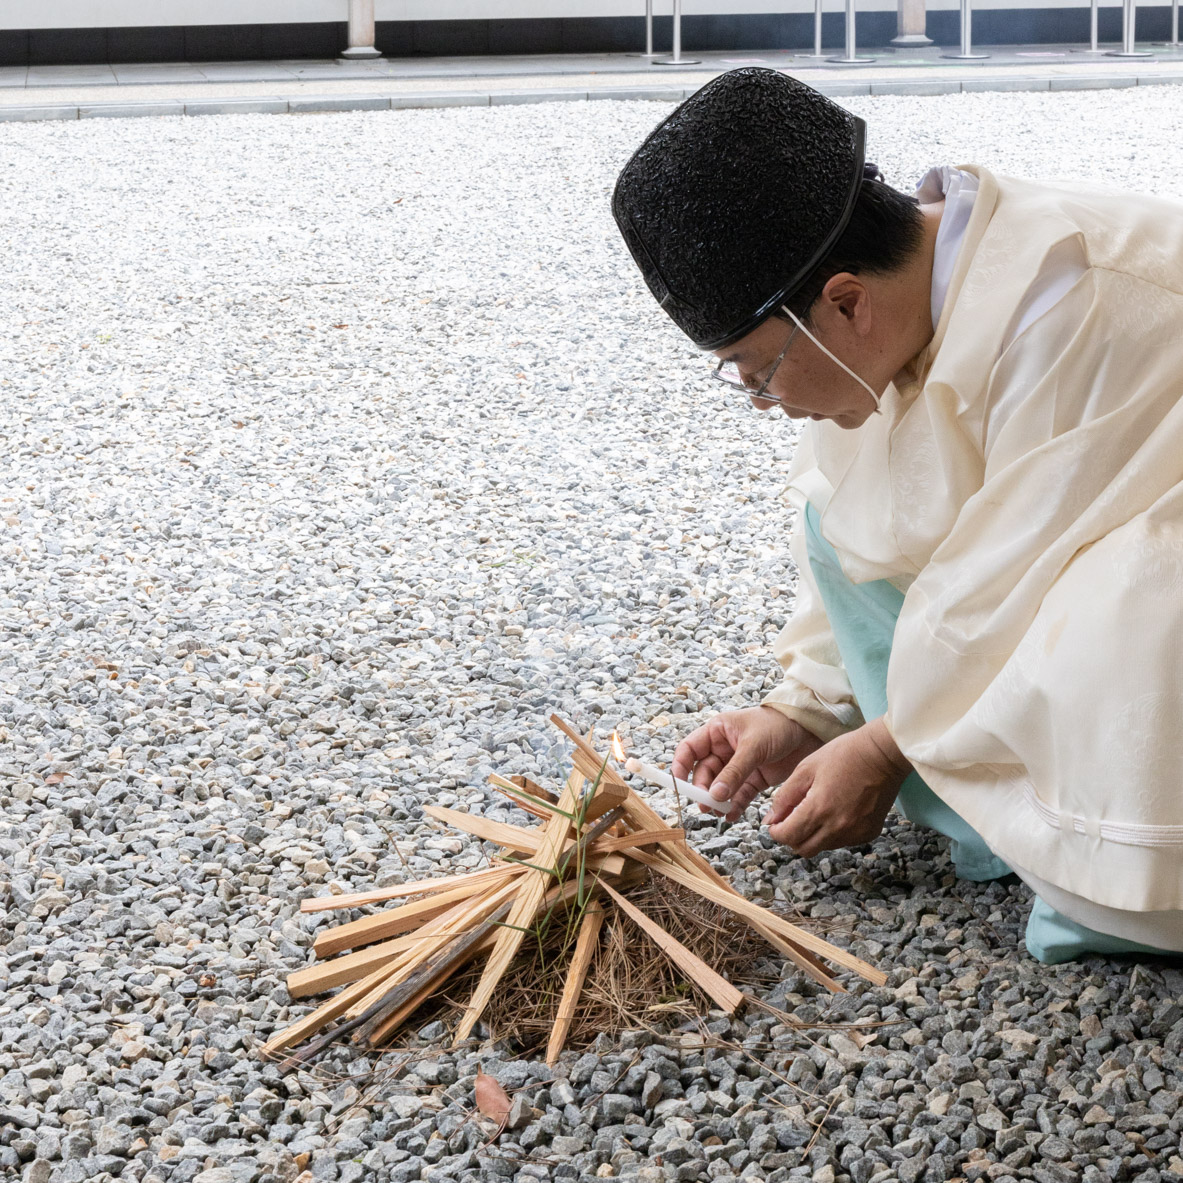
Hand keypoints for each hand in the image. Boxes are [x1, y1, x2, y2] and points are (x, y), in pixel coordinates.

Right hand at [672, 706, 824, 822]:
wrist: (810, 731)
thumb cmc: (778, 726)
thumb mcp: (753, 746)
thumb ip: (734, 772)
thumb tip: (715, 795)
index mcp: (718, 732)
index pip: (690, 749)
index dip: (680, 766)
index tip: (678, 783)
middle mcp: (724, 749)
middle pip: (703, 773)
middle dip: (703, 789)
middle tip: (707, 804)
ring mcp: (739, 765)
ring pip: (720, 787)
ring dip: (718, 800)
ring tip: (720, 812)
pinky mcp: (754, 778)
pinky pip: (739, 795)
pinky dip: (734, 806)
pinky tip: (732, 815)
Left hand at [762, 717, 910, 855]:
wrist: (882, 754)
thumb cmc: (843, 754)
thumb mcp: (806, 769)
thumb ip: (785, 796)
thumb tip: (771, 819)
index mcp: (819, 809)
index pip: (788, 837)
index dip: (776, 832)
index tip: (774, 823)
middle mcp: (837, 827)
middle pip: (804, 849)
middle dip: (792, 837)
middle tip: (791, 819)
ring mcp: (855, 833)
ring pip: (823, 847)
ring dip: (812, 836)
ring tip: (815, 811)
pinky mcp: (869, 833)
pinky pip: (842, 841)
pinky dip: (832, 833)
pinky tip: (835, 812)